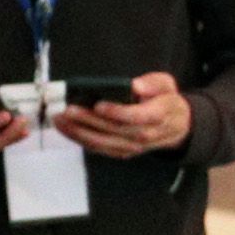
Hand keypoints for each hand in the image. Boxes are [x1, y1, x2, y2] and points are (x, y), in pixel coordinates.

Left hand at [54, 69, 191, 156]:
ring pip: (105, 142)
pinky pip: (99, 148)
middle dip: (90, 121)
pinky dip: (80, 139)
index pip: (139, 118)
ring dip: (79, 132)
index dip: (119, 113)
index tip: (99, 105)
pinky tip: (65, 128)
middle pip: (116, 130)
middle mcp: (147, 135)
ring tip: (59, 119)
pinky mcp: (122, 151)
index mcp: (160, 116)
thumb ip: (153, 83)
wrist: (175, 126)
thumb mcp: (166, 85)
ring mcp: (134, 146)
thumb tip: (135, 86)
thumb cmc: (165, 101)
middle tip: (68, 110)